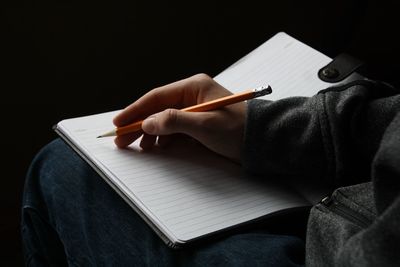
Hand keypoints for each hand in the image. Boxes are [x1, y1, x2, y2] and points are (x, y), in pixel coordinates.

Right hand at [113, 73, 245, 162]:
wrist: (262, 141)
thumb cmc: (237, 129)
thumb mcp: (205, 125)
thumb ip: (174, 122)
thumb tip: (146, 122)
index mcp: (193, 87)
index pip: (156, 97)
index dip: (135, 110)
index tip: (119, 123)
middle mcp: (192, 95)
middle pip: (157, 108)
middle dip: (139, 124)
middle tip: (122, 140)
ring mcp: (195, 110)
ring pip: (165, 120)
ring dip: (151, 133)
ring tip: (141, 147)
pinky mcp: (199, 123)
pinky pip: (175, 129)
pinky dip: (165, 138)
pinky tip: (158, 147)